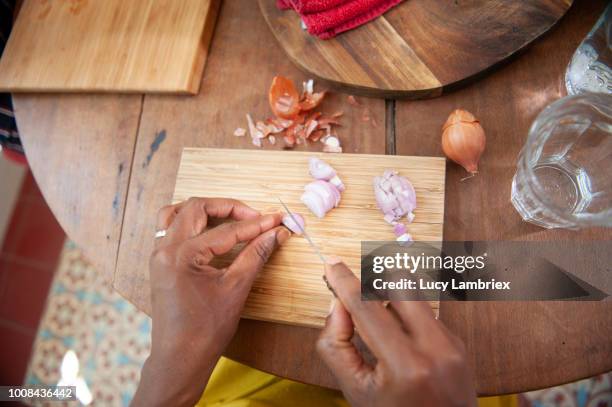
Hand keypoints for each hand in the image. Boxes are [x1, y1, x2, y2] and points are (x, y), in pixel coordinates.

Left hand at [132, 197, 289, 406]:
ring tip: (229, 217)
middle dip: (228, 207)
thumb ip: (256, 255)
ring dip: (203, 210)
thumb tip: (276, 234)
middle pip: (196, 208)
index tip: (277, 220)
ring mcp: (158, 256)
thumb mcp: (236, 289)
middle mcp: (165, 249)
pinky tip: (209, 232)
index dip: (256, 224)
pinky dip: (190, 223)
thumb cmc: (206, 329)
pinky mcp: (160, 264)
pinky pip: (170, 230)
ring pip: (176, 214)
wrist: (180, 358)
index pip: (226, 231)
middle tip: (254, 216)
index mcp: (182, 255)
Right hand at [317, 258, 476, 406]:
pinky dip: (404, 317)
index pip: (368, 309)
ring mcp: (452, 344)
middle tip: (353, 290)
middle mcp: (436, 348)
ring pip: (414, 296)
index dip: (345, 282)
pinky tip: (397, 341)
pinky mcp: (458, 342)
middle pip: (400, 286)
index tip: (331, 263)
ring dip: (388, 301)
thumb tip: (338, 304)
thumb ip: (336, 345)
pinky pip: (425, 313)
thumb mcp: (354, 390)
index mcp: (406, 365)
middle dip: (372, 281)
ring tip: (375, 326)